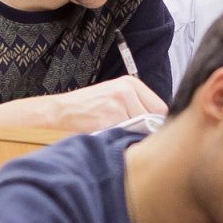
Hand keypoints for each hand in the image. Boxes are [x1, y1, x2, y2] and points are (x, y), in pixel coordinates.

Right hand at [45, 76, 166, 132]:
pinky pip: (127, 134)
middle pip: (154, 118)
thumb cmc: (88, 106)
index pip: (160, 107)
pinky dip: (122, 139)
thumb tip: (158, 124)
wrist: (62, 110)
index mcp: (130, 83)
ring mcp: (119, 102)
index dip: (157, 122)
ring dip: (134, 135)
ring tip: (119, 134)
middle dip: (147, 129)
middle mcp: (127, 89)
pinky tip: (111, 136)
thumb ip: (136, 104)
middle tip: (133, 135)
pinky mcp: (110, 117)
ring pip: (142, 128)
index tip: (151, 130)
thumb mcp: (114, 95)